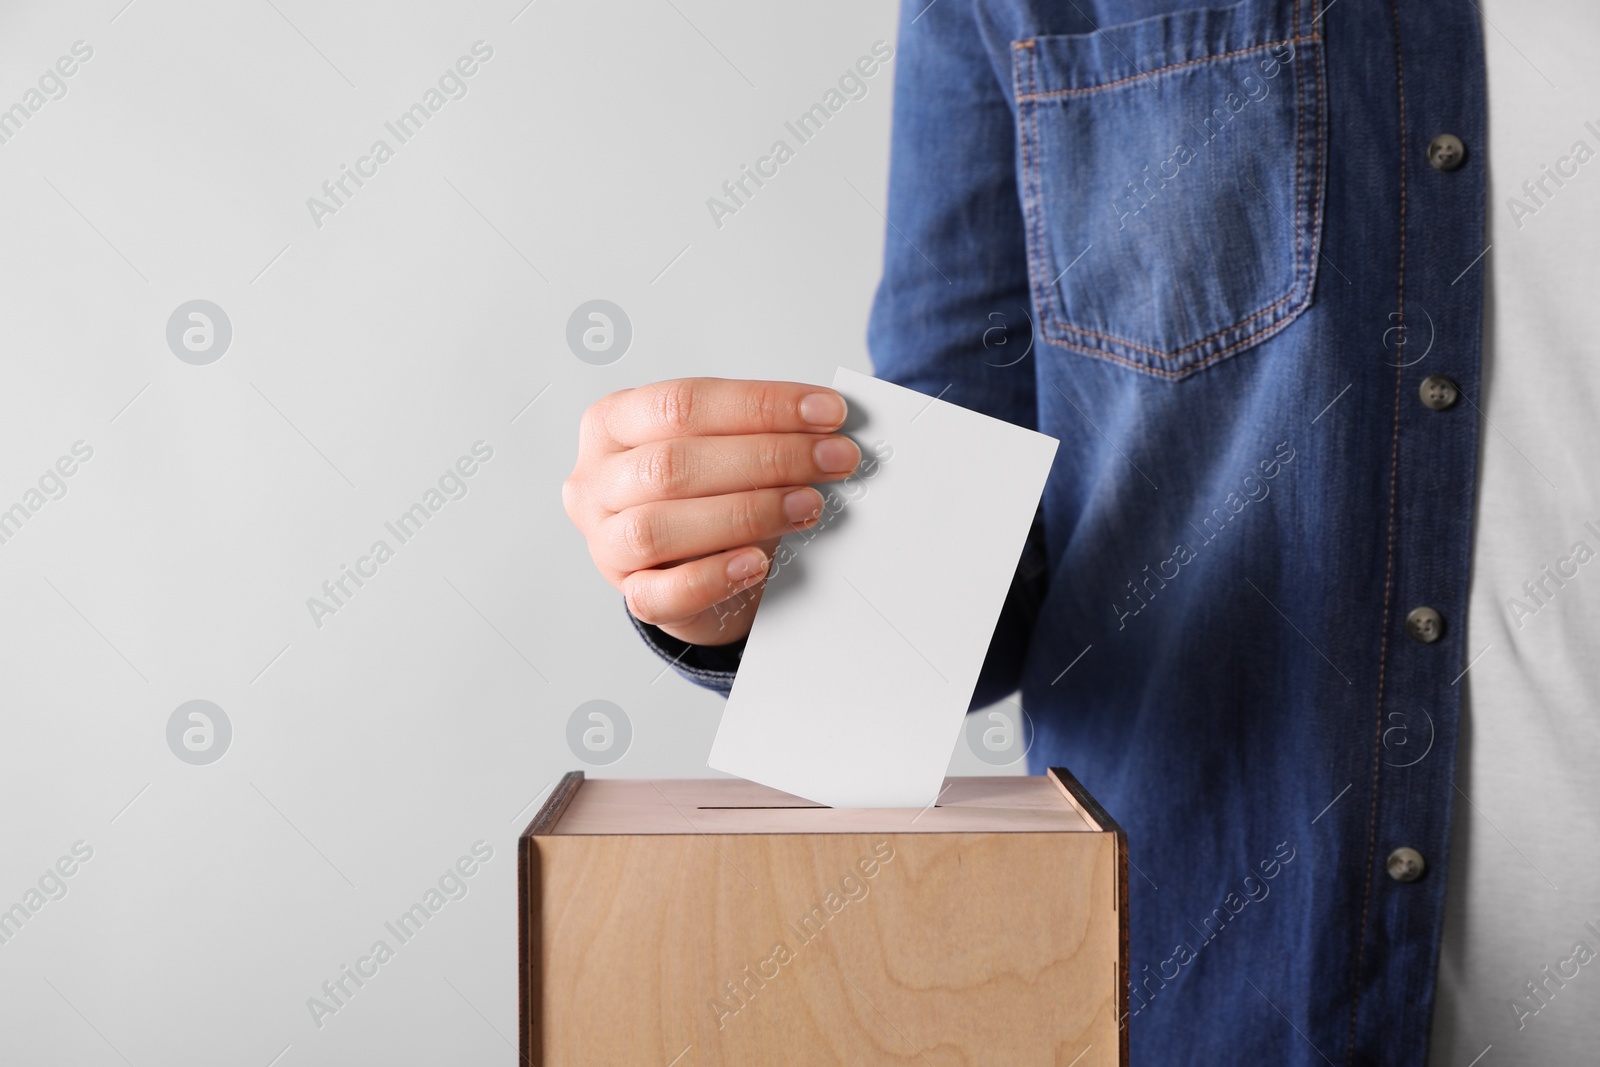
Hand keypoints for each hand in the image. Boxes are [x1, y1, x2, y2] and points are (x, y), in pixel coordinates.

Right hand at [563, 378, 858, 645]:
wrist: (695, 562)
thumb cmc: (710, 491)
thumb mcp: (725, 447)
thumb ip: (760, 431)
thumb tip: (830, 424)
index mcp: (613, 422)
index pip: (682, 403)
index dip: (760, 405)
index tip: (828, 412)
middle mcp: (598, 480)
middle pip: (673, 464)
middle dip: (767, 457)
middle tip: (834, 458)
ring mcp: (605, 542)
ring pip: (657, 527)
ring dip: (745, 514)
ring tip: (808, 506)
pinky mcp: (630, 594)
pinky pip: (658, 594)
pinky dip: (713, 578)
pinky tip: (757, 562)